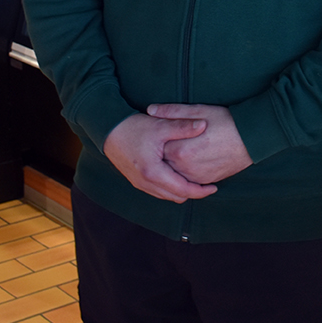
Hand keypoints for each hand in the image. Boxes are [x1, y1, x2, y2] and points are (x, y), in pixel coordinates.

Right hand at [102, 114, 217, 203]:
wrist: (107, 129)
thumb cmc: (133, 127)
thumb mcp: (160, 125)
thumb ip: (183, 127)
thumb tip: (204, 125)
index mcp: (153, 172)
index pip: (182, 190)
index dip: (200, 191)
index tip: (214, 187)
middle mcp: (145, 183)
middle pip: (175, 197)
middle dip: (192, 193)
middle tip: (207, 184)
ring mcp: (139, 183)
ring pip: (166, 196)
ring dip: (181, 191)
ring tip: (195, 181)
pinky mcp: (136, 180)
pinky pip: (157, 191)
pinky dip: (170, 188)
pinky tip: (178, 176)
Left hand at [149, 103, 253, 184]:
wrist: (252, 139)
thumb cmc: (226, 121)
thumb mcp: (199, 111)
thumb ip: (172, 112)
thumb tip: (150, 110)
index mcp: (180, 150)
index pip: (157, 148)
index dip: (156, 140)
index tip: (157, 133)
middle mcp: (185, 168)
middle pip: (164, 162)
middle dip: (162, 153)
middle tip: (165, 141)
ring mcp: (196, 177)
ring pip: (175, 172)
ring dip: (172, 163)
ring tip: (177, 149)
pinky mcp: (206, 180)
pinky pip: (188, 178)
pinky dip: (184, 170)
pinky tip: (188, 159)